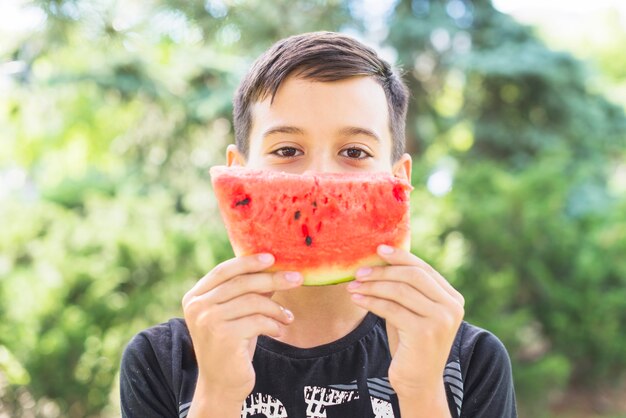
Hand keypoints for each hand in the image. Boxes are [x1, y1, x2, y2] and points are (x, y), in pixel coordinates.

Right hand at [182, 253, 302, 408]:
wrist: (222, 384)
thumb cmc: (232, 345)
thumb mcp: (237, 314)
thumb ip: (247, 291)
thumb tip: (273, 267)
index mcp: (195, 296)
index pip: (224, 270)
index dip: (248, 262)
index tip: (272, 258)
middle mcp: (197, 306)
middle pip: (242, 283)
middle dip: (273, 279)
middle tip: (297, 279)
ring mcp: (208, 321)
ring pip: (253, 301)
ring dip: (276, 308)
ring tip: (288, 318)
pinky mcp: (224, 336)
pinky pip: (258, 320)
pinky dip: (274, 324)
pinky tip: (279, 331)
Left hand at [346, 245, 463, 408]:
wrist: (418, 383)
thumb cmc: (411, 345)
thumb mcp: (411, 312)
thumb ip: (404, 289)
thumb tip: (380, 260)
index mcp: (453, 298)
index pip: (424, 269)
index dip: (400, 257)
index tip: (378, 249)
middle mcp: (452, 307)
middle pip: (413, 275)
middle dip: (383, 270)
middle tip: (359, 271)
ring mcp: (441, 320)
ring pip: (400, 291)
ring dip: (372, 286)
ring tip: (353, 286)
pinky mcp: (425, 333)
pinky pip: (391, 309)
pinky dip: (371, 302)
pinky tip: (357, 299)